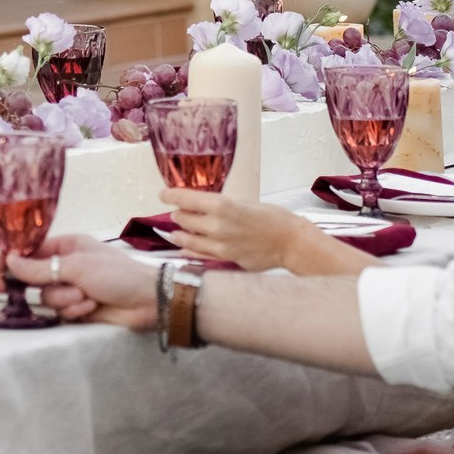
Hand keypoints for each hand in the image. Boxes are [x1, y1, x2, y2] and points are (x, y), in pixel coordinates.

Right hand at [0, 234, 154, 328]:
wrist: (148, 302)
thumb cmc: (116, 274)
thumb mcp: (77, 266)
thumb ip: (41, 267)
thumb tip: (10, 261)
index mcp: (67, 246)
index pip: (30, 251)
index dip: (10, 259)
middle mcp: (66, 266)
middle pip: (32, 276)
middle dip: (22, 283)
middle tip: (0, 289)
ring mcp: (71, 288)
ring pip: (46, 296)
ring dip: (62, 299)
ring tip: (83, 298)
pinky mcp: (78, 309)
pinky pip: (60, 311)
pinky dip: (73, 310)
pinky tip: (90, 307)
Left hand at [157, 188, 366, 274]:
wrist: (290, 242)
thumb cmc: (272, 217)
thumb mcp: (243, 202)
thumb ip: (220, 206)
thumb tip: (200, 206)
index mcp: (222, 205)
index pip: (186, 199)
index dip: (171, 196)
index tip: (163, 194)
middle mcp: (217, 225)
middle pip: (184, 219)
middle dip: (178, 214)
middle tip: (176, 212)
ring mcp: (220, 245)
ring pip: (188, 239)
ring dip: (178, 234)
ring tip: (172, 232)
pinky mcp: (225, 259)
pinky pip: (200, 255)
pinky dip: (189, 251)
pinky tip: (182, 249)